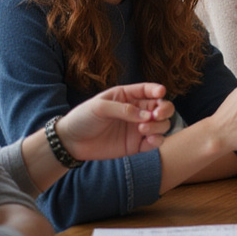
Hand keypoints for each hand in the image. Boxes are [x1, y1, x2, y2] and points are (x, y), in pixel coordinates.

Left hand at [57, 82, 175, 159]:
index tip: (160, 93)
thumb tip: (146, 116)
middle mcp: (137, 111)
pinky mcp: (137, 145)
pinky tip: (148, 140)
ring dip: (158, 126)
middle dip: (165, 109)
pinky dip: (157, 140)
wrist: (71, 142)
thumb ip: (123, 110)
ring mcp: (138, 128)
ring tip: (142, 129)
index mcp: (127, 96)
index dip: (158, 90)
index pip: (149, 90)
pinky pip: (155, 142)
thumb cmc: (83, 117)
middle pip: (162, 107)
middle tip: (155, 115)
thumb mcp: (99, 107)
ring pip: (162, 124)